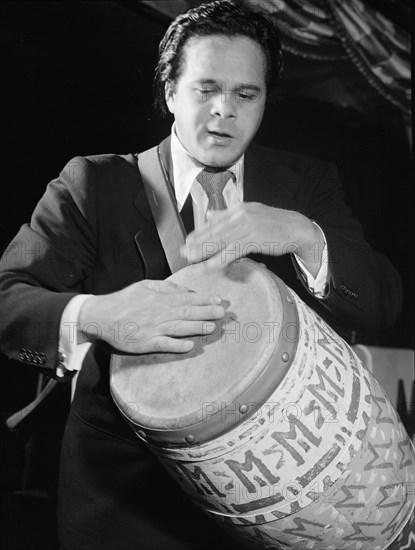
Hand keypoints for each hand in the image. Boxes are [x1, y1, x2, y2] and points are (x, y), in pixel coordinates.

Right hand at [78, 279, 224, 353]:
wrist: (101, 316)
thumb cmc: (124, 300)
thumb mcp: (145, 286)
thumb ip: (166, 287)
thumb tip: (186, 290)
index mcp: (160, 298)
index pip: (186, 298)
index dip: (204, 299)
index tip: (218, 300)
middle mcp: (159, 313)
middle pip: (186, 312)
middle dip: (206, 312)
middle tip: (222, 313)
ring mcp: (153, 328)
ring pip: (179, 327)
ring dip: (196, 327)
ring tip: (211, 327)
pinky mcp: (146, 343)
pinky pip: (164, 344)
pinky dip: (177, 345)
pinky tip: (190, 346)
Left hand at [181, 202, 323, 275]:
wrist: (296, 228)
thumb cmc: (272, 224)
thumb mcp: (249, 214)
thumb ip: (229, 214)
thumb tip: (210, 214)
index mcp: (238, 209)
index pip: (213, 222)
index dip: (198, 233)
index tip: (187, 241)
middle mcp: (240, 215)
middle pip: (214, 231)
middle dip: (197, 243)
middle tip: (183, 253)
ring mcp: (248, 226)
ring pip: (221, 241)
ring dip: (204, 251)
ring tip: (192, 259)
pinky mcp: (255, 238)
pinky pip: (234, 250)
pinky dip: (222, 258)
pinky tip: (212, 265)